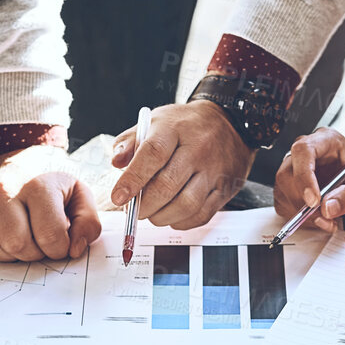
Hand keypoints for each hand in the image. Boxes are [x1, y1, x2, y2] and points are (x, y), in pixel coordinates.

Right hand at [0, 145, 100, 261]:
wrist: (20, 150)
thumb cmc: (51, 177)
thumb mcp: (80, 192)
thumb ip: (88, 224)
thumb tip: (73, 250)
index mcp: (37, 186)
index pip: (50, 237)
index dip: (60, 249)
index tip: (61, 240)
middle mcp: (4, 191)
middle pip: (17, 245)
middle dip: (34, 253)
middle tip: (40, 240)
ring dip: (6, 253)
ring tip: (20, 238)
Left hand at [109, 101, 252, 229]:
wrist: (228, 123)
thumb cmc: (183, 127)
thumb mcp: (154, 122)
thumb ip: (129, 142)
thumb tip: (116, 162)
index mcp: (174, 129)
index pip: (152, 154)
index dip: (132, 179)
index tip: (118, 198)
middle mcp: (198, 148)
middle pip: (168, 185)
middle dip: (144, 205)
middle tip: (134, 210)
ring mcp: (214, 170)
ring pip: (187, 204)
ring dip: (163, 217)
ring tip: (152, 214)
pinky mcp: (225, 188)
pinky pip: (202, 214)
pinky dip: (182, 222)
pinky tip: (172, 215)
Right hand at [273, 129, 344, 229]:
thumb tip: (328, 208)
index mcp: (326, 141)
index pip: (303, 151)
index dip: (304, 176)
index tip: (314, 201)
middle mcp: (307, 153)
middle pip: (287, 174)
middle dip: (302, 202)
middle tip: (324, 219)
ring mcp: (296, 170)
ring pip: (283, 191)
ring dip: (301, 213)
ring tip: (328, 221)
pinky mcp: (292, 188)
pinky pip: (284, 203)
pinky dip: (299, 218)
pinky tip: (319, 219)